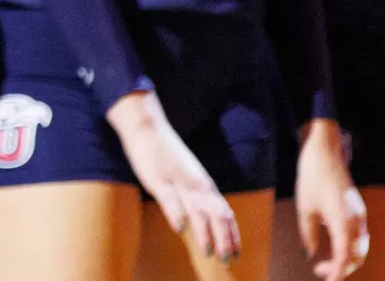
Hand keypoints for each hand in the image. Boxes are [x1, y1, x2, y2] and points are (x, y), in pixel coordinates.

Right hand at [107, 91, 240, 262]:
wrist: (147, 126)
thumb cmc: (165, 152)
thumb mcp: (186, 173)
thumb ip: (195, 193)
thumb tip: (205, 215)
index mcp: (203, 183)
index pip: (224, 211)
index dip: (232, 232)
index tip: (237, 251)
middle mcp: (196, 183)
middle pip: (216, 214)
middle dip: (224, 238)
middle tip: (227, 258)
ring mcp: (177, 181)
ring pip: (197, 209)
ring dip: (204, 232)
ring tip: (208, 251)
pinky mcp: (157, 179)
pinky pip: (169, 199)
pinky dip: (176, 215)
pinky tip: (179, 229)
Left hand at [296, 120, 367, 279]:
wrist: (325, 153)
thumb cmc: (312, 178)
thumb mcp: (304, 208)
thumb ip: (308, 234)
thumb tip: (311, 253)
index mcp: (343, 222)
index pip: (344, 257)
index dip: (337, 273)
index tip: (326, 280)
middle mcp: (356, 221)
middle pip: (356, 256)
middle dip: (341, 269)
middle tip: (319, 271)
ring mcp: (359, 216)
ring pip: (359, 248)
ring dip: (346, 260)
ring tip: (324, 264)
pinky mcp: (358, 211)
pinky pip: (358, 237)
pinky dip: (348, 248)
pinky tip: (332, 249)